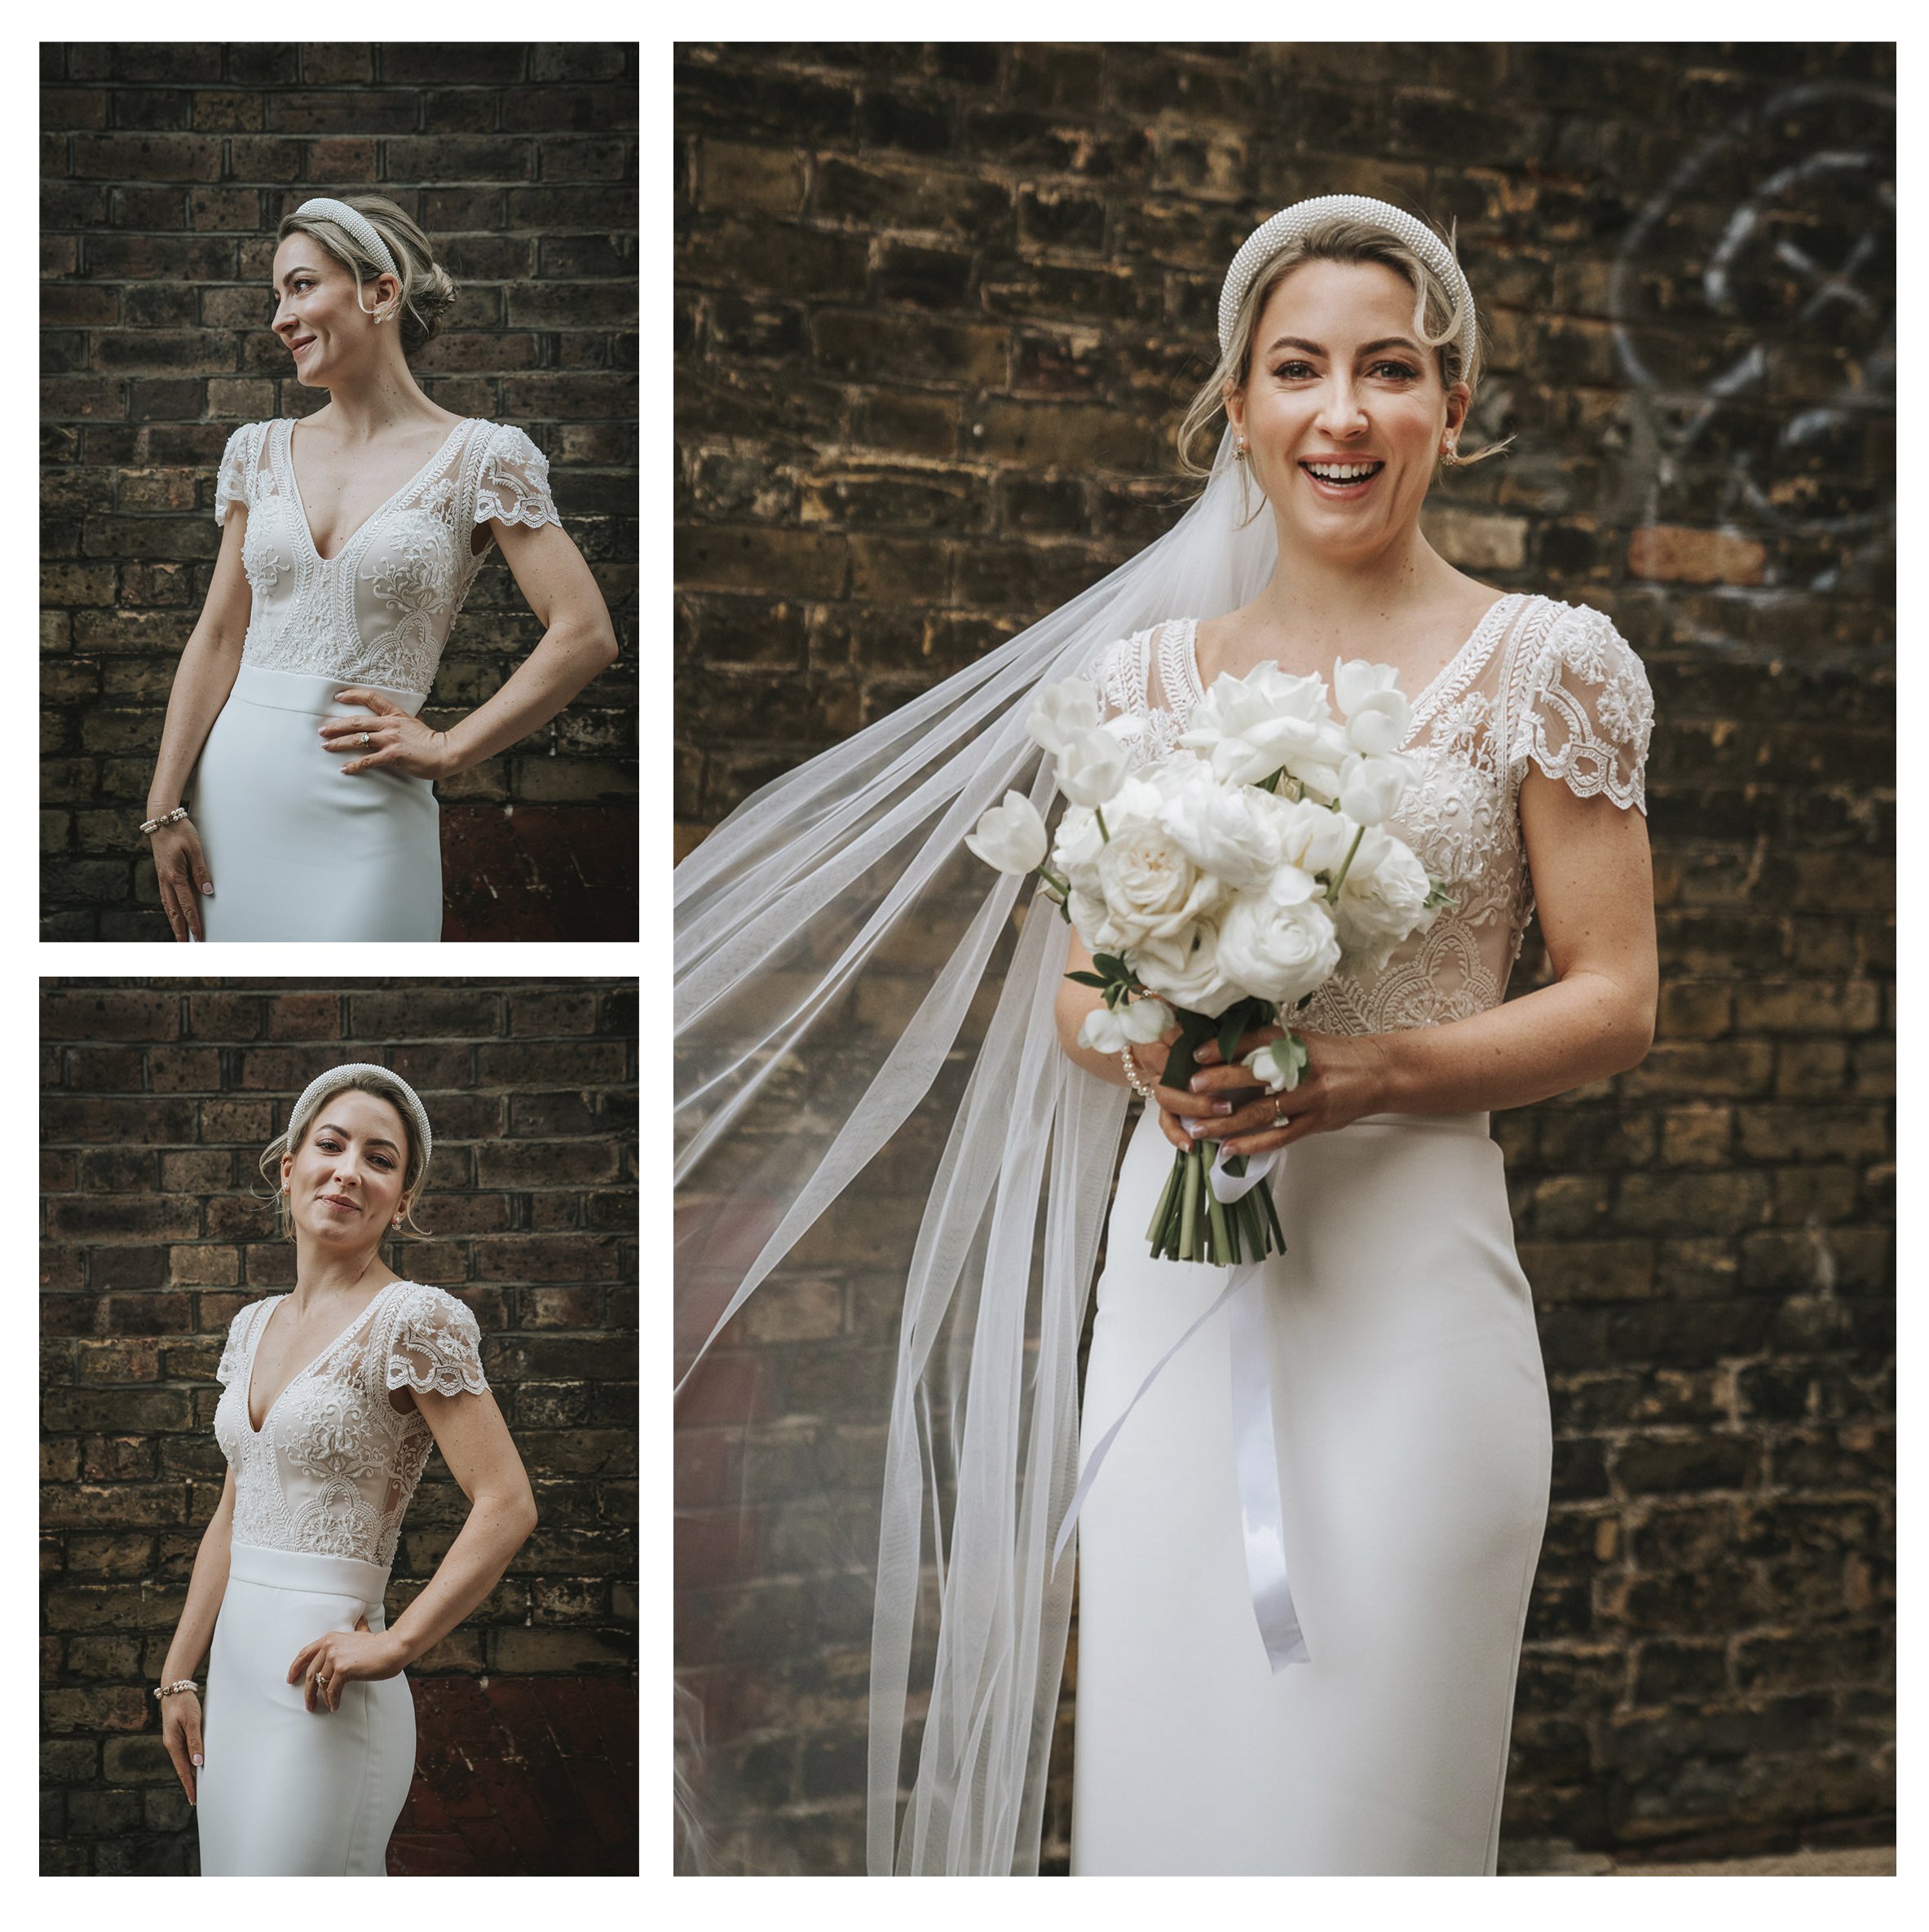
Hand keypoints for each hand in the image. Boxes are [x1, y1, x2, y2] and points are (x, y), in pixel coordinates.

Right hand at [150, 816, 212, 941]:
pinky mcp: (161, 873)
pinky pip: (165, 896)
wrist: (160, 819)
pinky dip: (169, 908)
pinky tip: (173, 913)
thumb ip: (201, 872)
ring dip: (173, 921)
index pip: (187, 904)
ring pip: (167, 904)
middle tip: (185, 944)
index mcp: (175, 875)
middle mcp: (165, 879)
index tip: (198, 935)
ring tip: (178, 934)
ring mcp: (161, 877)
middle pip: (174, 910)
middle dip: (180, 928)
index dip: (193, 921)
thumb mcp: (195, 849)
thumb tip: (207, 891)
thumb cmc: (180, 831)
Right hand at [159, 1686, 203, 1804]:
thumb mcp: (191, 1721)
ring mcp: (175, 1740)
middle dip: (190, 1784)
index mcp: (173, 1744)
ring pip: (185, 1761)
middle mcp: (172, 1745)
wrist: (175, 1687)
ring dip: (192, 1773)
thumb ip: (194, 1741)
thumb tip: (198, 1763)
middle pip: (183, 1769)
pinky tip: (198, 1765)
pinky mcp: (179, 1733)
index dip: (189, 1786)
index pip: (183, 1770)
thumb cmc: (184, 1703)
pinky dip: (191, 1761)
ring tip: (200, 1787)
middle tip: (198, 1800)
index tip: (194, 1800)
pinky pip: (186, 1752)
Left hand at [288, 1614, 405, 1712]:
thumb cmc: (380, 1644)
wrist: (393, 1648)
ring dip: (323, 1699)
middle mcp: (329, 1646)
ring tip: (327, 1706)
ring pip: (321, 1684)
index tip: (290, 1679)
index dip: (295, 1667)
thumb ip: (358, 1629)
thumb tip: (361, 1621)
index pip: (305, 1653)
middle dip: (307, 1691)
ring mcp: (335, 1658)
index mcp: (330, 1638)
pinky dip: (333, 1700)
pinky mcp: (342, 1670)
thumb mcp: (364, 1633)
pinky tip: (336, 1706)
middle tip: (308, 1704)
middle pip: (311, 1673)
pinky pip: (332, 1691)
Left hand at [320, 689, 453, 779]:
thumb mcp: (415, 724)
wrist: (445, 752)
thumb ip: (402, 721)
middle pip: (356, 722)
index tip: (338, 697)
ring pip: (358, 739)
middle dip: (336, 726)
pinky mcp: (393, 755)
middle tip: (321, 730)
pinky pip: (368, 760)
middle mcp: (390, 724)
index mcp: (395, 714)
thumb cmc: (431, 741)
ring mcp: (391, 739)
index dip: (352, 695)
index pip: (371, 698)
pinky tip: (344, 769)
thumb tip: (397, 720)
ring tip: (326, 746)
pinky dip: (354, 765)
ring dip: (339, 743)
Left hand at [1173, 1027, 1395, 1157]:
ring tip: (1199, 1128)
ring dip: (1226, 1121)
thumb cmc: (1330, 1055)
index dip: (1222, 1048)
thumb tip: (1220, 1050)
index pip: (1252, 1042)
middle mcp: (1300, 1069)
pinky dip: (1252, 1145)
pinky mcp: (1315, 1123)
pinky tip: (1229, 1149)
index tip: (1196, 1056)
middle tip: (1190, 1089)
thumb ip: (1265, 1045)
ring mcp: (1308, 1098)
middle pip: (1254, 1075)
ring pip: (1261, 1112)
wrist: (1375, 1073)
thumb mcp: (1300, 1040)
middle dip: (1219, 1083)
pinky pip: (1279, 1136)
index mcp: (1293, 1044)